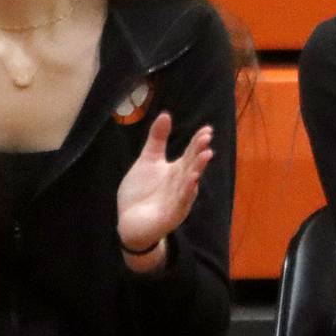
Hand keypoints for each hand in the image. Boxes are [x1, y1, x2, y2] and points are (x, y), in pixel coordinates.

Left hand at [116, 113, 213, 264]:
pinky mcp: (172, 214)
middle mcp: (182, 183)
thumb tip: (166, 114)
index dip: (198, 142)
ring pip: (190, 182)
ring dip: (198, 169)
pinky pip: (181, 201)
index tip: (207, 130)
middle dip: (199, 152)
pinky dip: (187, 191)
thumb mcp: (148, 160)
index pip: (191, 153)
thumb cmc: (141, 191)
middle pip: (192, 165)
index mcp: (177, 170)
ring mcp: (178, 199)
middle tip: (206, 138)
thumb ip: (157, 139)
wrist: (129, 222)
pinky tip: (192, 180)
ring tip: (205, 155)